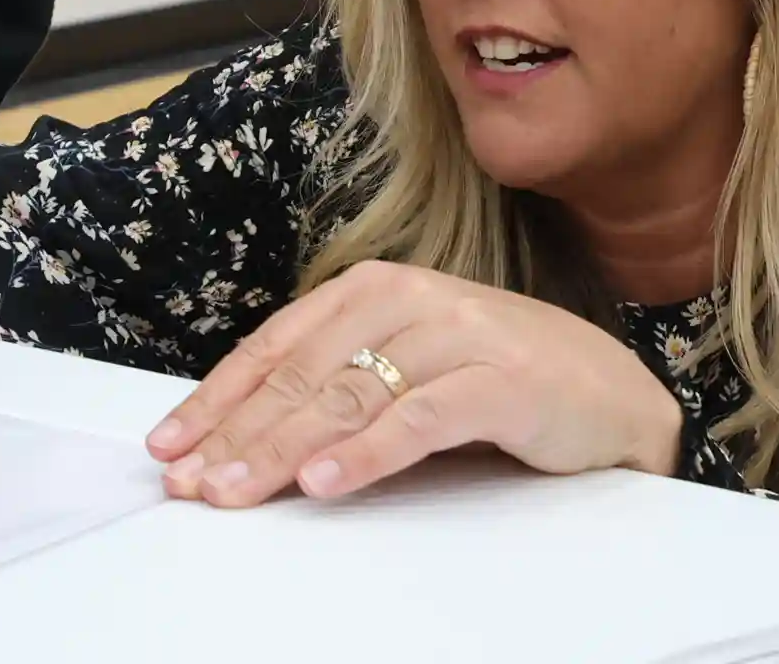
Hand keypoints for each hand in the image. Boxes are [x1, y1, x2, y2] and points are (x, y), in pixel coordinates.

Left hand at [141, 260, 683, 506]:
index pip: (273, 346)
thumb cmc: (494, 381)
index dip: (215, 398)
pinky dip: (366, 452)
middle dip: (236, 433)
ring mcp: (456, 334)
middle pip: (301, 374)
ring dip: (284, 448)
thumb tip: (241, 438)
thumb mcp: (404, 369)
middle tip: (190, 483)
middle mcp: (407, 298)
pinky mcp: (501, 381)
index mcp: (371, 288)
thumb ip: (337, 387)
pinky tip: (325, 482)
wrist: (610, 392)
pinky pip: (420, 418)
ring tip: (237, 489)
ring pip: (349, 395)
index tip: (167, 446)